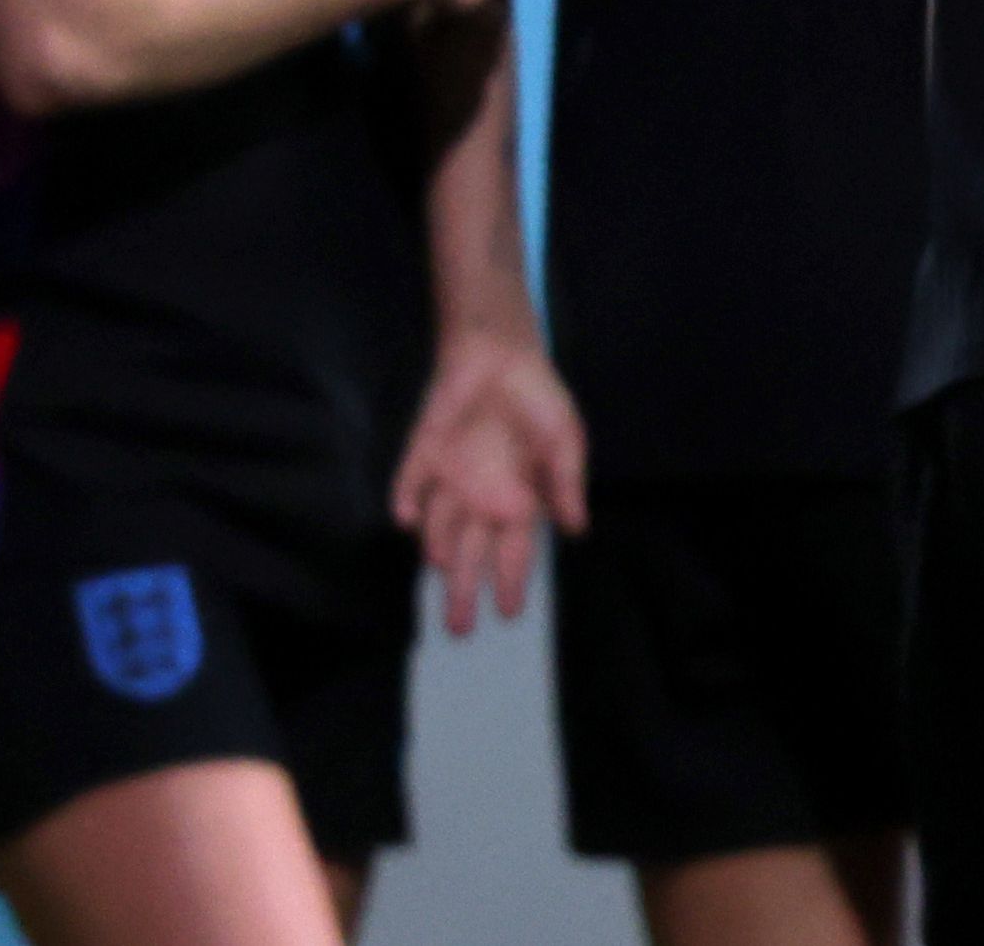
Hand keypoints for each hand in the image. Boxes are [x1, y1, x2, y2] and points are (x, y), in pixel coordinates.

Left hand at [390, 329, 586, 636]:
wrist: (498, 355)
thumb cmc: (538, 400)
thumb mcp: (565, 440)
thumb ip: (565, 483)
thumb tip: (577, 530)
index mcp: (518, 502)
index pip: (513, 553)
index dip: (510, 583)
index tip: (507, 615)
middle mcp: (479, 501)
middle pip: (470, 556)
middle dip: (462, 592)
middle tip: (459, 629)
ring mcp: (448, 481)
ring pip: (438, 526)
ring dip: (438, 546)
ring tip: (443, 567)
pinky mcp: (422, 456)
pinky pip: (409, 484)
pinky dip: (406, 500)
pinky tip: (406, 518)